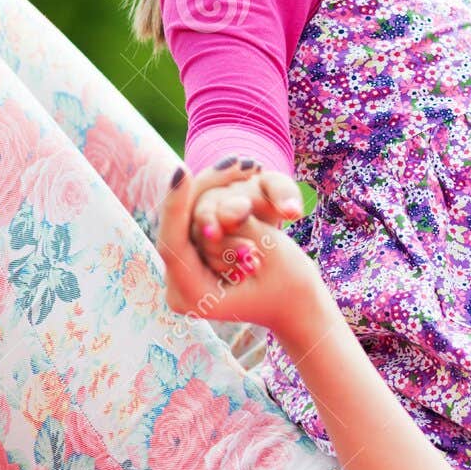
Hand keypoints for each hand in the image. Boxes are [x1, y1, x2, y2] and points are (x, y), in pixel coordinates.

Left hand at [158, 162, 321, 331]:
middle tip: (236, 162)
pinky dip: (215, 204)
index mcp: (195, 297)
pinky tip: (231, 175)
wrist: (296, 306)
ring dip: (215, 198)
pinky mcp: (191, 262)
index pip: (174, 244)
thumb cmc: (291, 286)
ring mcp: (183, 276)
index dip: (176, 205)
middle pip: (179, 228)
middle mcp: (180, 289)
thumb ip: (245, 228)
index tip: (180, 170)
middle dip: (205, 194)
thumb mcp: (274, 253)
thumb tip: (230, 205)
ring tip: (247, 182)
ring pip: (187, 222)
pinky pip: (194, 224)